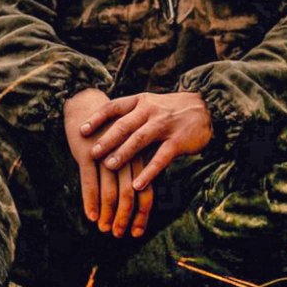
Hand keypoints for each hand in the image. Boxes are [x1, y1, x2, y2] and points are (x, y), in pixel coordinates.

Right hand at [65, 90, 150, 236]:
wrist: (86, 104)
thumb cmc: (107, 132)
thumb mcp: (125, 149)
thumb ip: (132, 171)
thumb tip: (134, 202)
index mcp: (139, 158)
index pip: (146, 192)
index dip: (142, 215)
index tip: (136, 233)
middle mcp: (126, 158)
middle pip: (131, 195)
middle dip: (125, 218)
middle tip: (119, 235)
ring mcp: (107, 156)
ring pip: (111, 191)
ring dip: (109, 214)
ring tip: (105, 229)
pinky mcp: (87, 154)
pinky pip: (90, 182)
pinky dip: (91, 202)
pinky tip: (91, 216)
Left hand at [80, 90, 212, 199]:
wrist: (205, 107)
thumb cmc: (169, 110)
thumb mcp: (148, 105)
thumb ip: (128, 115)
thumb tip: (100, 129)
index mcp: (139, 102)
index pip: (113, 107)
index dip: (96, 118)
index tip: (81, 130)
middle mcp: (150, 111)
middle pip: (124, 125)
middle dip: (107, 139)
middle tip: (92, 153)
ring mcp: (164, 125)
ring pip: (140, 139)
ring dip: (123, 153)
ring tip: (109, 166)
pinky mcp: (178, 141)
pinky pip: (161, 158)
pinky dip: (149, 172)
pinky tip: (137, 184)